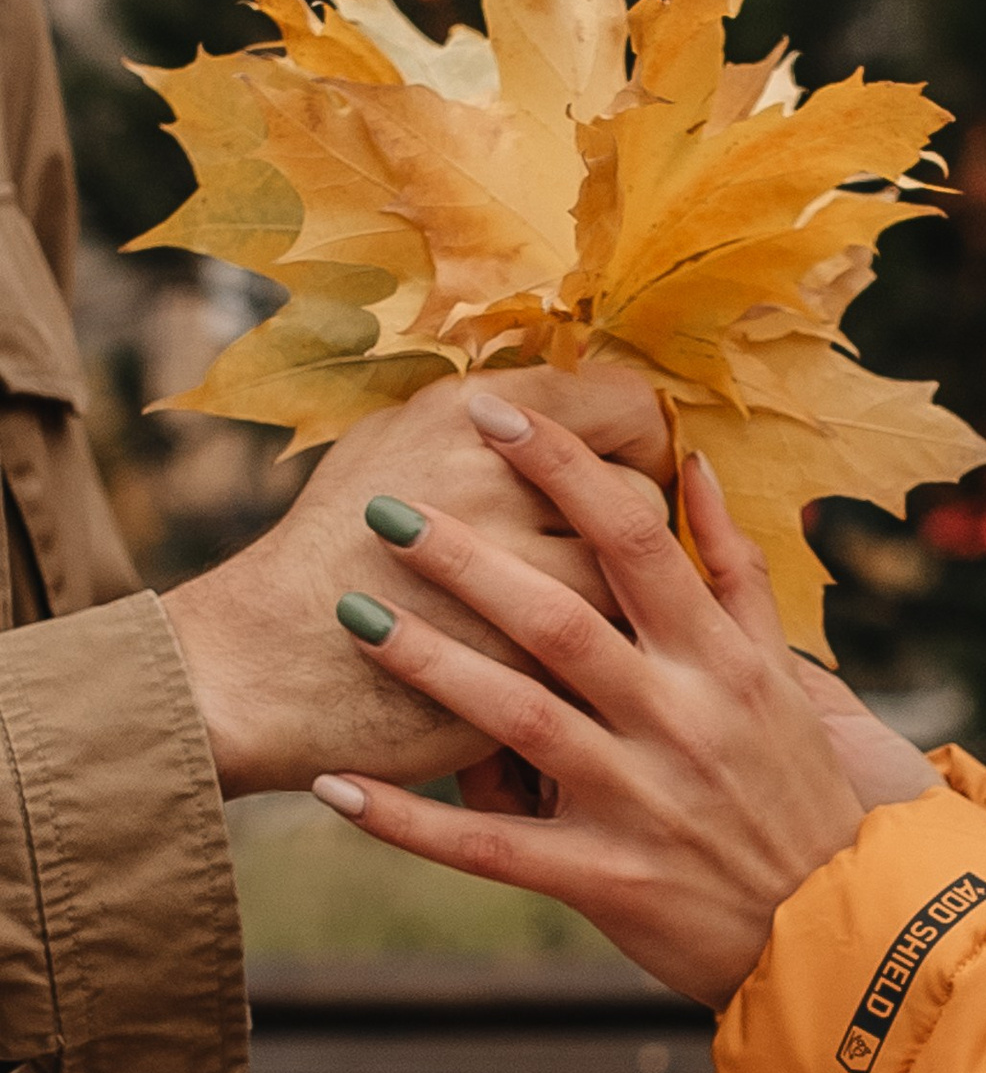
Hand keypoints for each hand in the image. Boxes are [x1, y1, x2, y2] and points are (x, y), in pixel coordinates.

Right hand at [162, 362, 674, 798]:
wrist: (256, 667)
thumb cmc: (326, 554)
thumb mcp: (392, 447)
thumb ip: (485, 427)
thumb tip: (574, 416)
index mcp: (468, 415)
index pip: (621, 404)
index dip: (642, 443)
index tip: (630, 472)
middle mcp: (493, 480)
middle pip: (637, 498)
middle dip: (636, 537)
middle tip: (614, 559)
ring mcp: (506, 578)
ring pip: (630, 586)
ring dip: (621, 608)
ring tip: (592, 620)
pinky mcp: (514, 663)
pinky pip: (600, 658)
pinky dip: (594, 666)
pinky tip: (565, 668)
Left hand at [303, 391, 939, 1005]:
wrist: (832, 929)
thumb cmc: (798, 790)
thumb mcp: (783, 674)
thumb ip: (738, 571)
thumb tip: (695, 465)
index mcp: (720, 660)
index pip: (636, 538)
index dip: (563, 468)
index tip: (492, 411)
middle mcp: (678, 718)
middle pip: (561, 616)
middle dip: (470, 556)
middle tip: (386, 504)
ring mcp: (638, 799)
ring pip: (518, 719)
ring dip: (429, 663)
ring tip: (349, 612)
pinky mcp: (602, 877)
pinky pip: (490, 847)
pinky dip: (412, 822)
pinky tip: (337, 789)